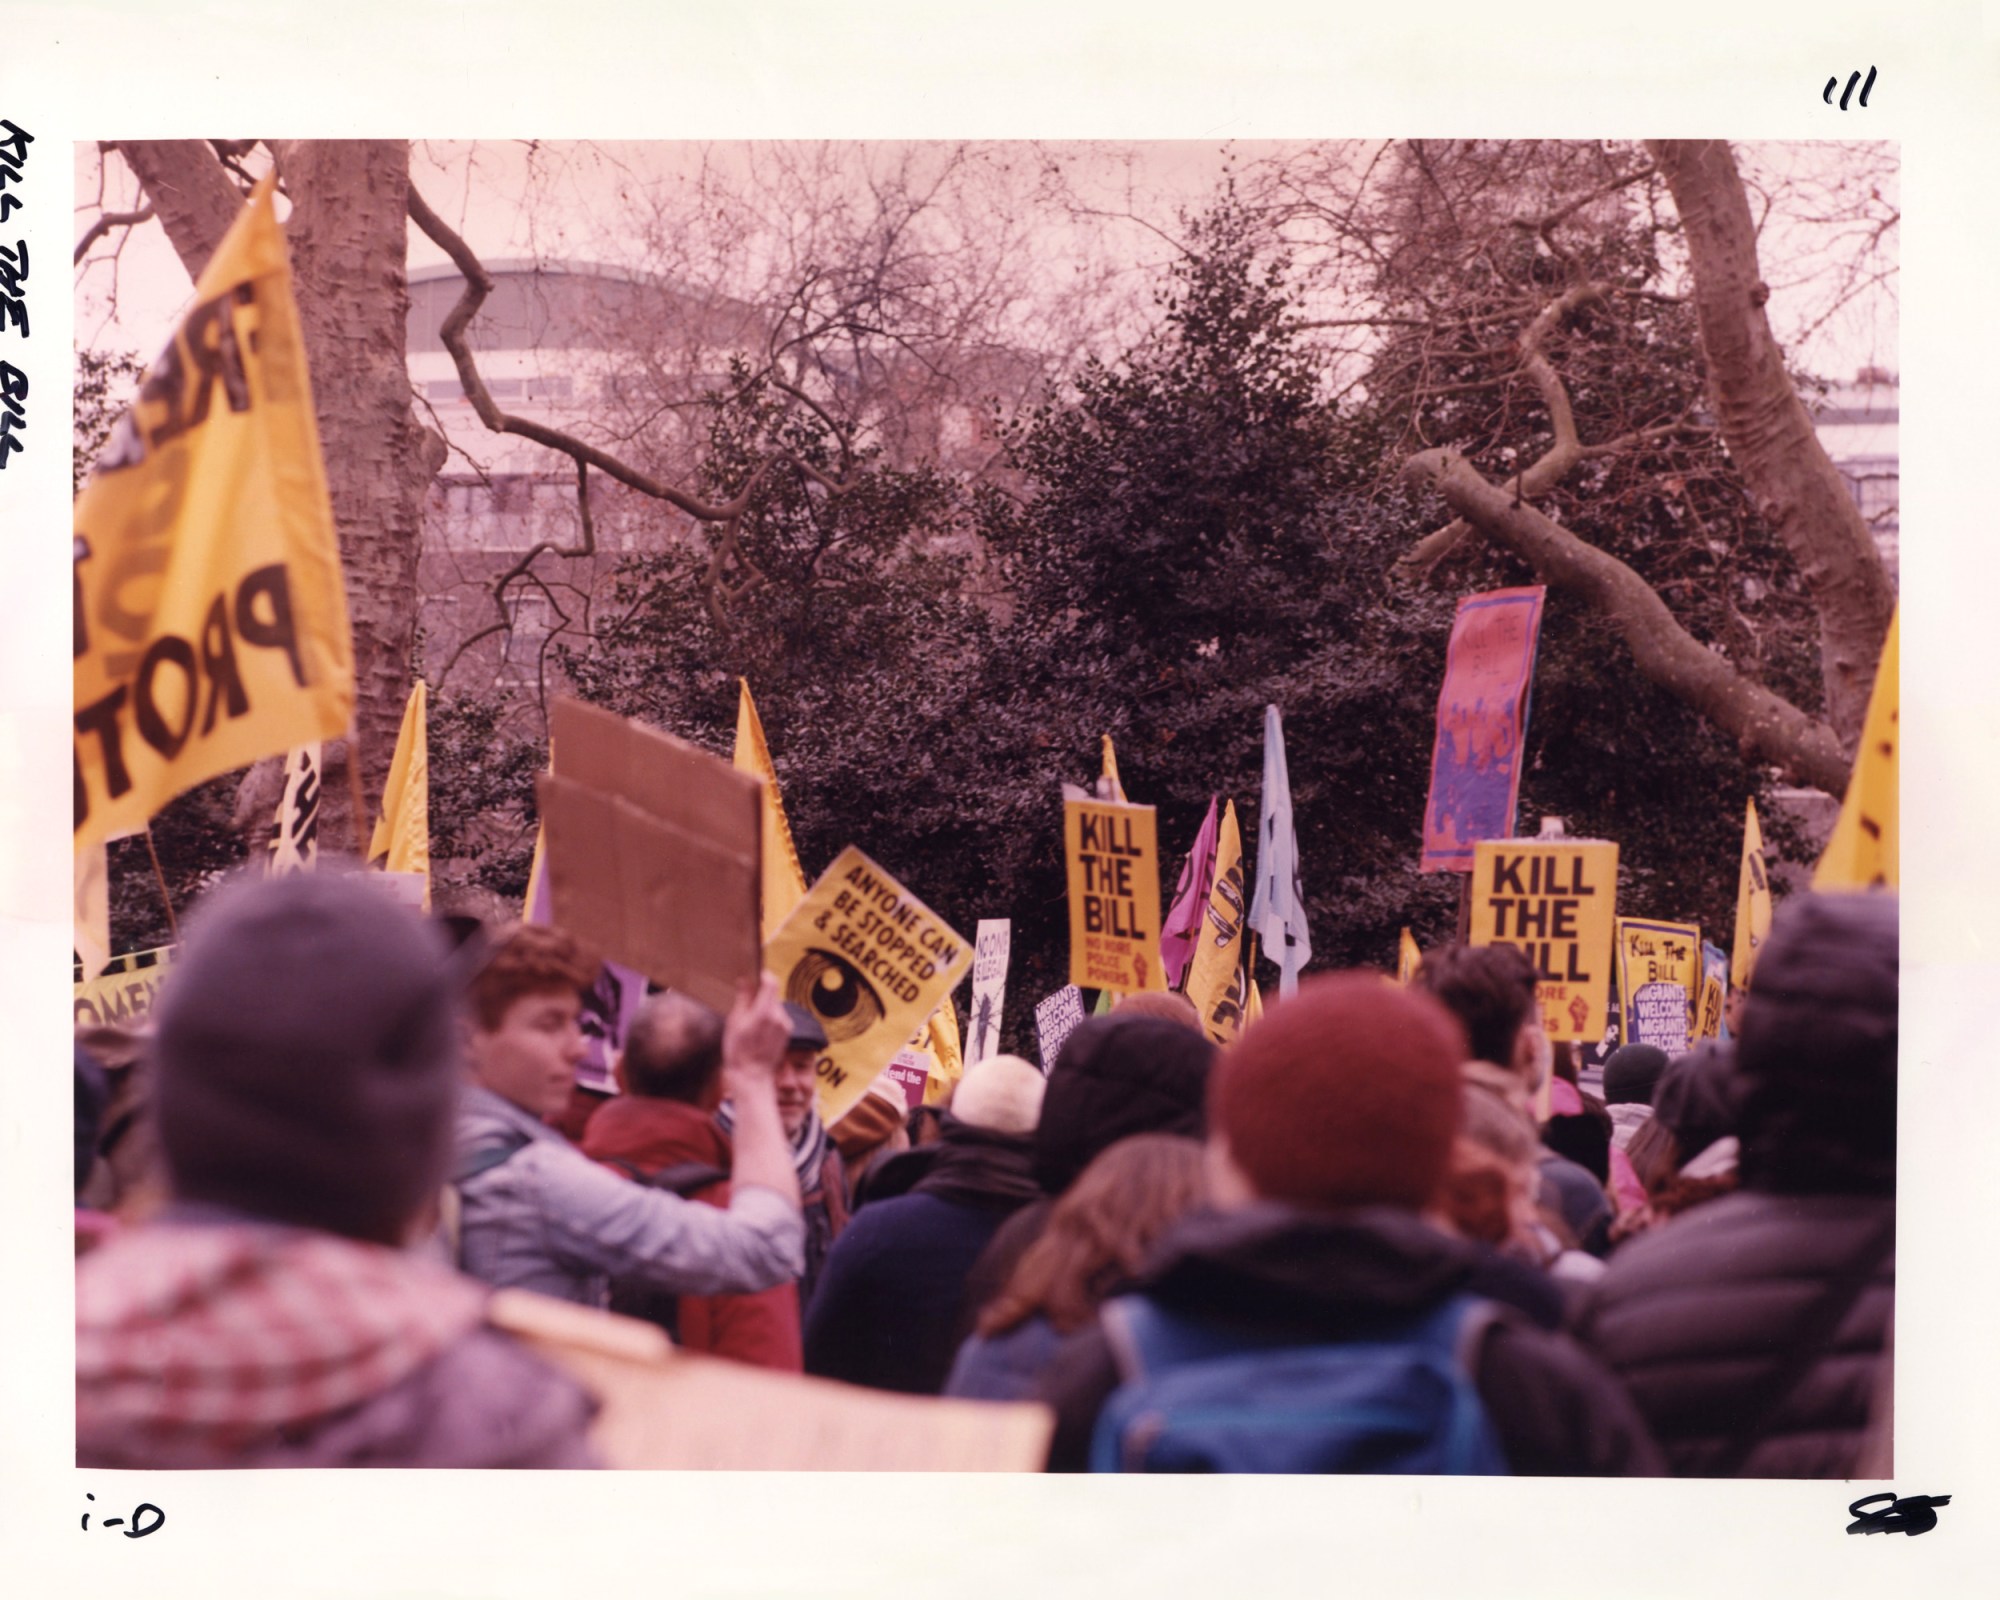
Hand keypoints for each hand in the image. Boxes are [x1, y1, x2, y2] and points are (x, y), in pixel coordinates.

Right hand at [722, 971, 788, 1085]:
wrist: (752, 1075)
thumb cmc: (738, 1050)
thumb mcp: (735, 1022)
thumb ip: (743, 998)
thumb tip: (746, 980)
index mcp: (764, 1012)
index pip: (770, 982)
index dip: (763, 976)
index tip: (753, 975)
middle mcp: (779, 1016)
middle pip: (772, 994)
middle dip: (760, 994)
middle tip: (745, 1001)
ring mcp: (786, 1025)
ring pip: (775, 1005)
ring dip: (764, 1006)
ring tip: (750, 1021)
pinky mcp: (788, 1031)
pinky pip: (778, 1016)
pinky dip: (770, 1016)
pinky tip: (759, 1030)